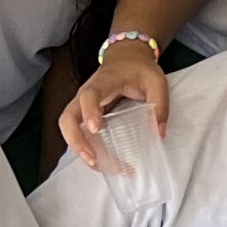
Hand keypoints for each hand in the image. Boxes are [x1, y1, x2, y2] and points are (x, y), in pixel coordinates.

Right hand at [58, 42, 169, 172]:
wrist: (126, 59)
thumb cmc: (139, 69)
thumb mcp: (156, 82)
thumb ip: (160, 105)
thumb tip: (158, 133)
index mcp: (102, 83)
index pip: (88, 95)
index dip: (89, 111)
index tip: (95, 128)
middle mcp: (85, 96)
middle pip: (67, 118)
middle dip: (75, 140)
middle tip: (92, 158)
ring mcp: (83, 107)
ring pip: (70, 130)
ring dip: (81, 150)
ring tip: (100, 166)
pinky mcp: (86, 117)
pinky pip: (80, 134)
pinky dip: (89, 150)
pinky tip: (105, 163)